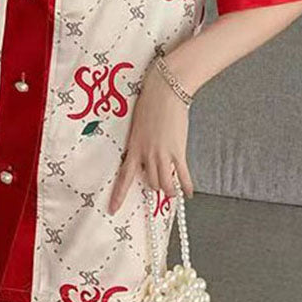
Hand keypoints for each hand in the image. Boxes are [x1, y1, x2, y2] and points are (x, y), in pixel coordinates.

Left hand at [107, 61, 194, 213]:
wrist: (165, 91)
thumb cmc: (149, 103)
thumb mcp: (138, 126)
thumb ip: (140, 142)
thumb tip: (147, 155)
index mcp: (133, 147)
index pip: (124, 177)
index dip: (118, 196)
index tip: (112, 209)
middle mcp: (146, 154)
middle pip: (151, 182)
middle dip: (156, 185)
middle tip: (160, 185)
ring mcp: (162, 154)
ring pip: (164, 184)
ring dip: (169, 190)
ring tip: (172, 191)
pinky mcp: (178, 151)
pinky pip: (182, 176)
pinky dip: (186, 186)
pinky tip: (189, 193)